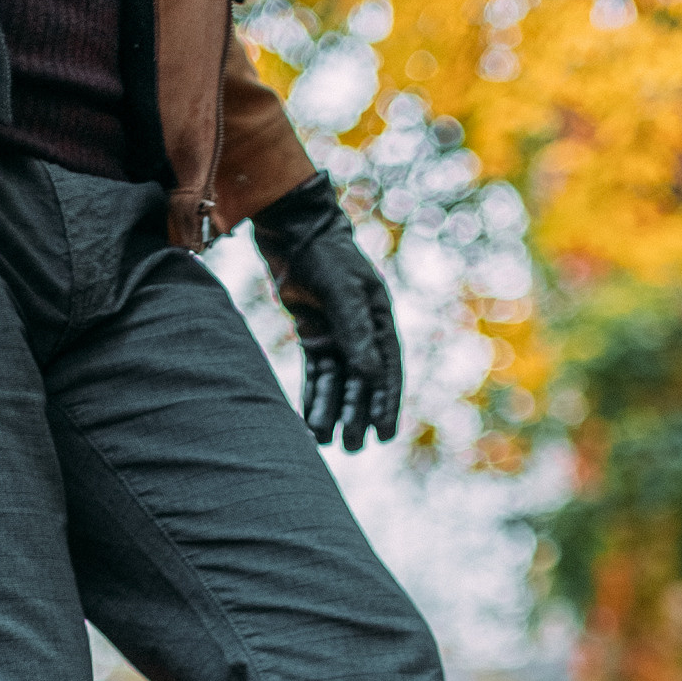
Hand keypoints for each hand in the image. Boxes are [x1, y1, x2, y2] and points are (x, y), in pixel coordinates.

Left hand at [251, 174, 401, 449]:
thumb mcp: (343, 290)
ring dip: (333, 412)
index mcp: (379, 320)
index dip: (385, 403)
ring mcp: (338, 336)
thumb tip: (369, 375)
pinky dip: (314, 398)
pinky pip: (317, 375)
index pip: (387, 370)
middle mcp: (363, 332)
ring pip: (338, 384)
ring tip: (325, 442)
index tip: (383, 434)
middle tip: (351, 447)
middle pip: (361, 383)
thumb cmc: (325, 254)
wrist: (294, 232)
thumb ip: (355, 330)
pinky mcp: (315, 338)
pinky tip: (310, 422)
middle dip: (356, 415)